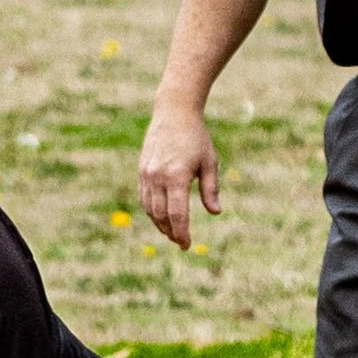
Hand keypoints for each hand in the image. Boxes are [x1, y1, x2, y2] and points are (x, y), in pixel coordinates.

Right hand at [136, 105, 219, 249]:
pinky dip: (151, 211)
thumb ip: (211, 189)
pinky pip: (144, 198)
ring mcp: (147, 174)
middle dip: (171, 232)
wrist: (173, 113)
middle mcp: (158, 177)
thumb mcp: (209, 162)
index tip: (187, 245)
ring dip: (160, 224)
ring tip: (172, 232)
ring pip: (150, 209)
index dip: (182, 233)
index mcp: (177, 176)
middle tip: (180, 242)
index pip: (177, 214)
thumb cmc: (196, 137)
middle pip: (161, 215)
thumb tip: (216, 213)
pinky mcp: (142, 171)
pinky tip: (161, 217)